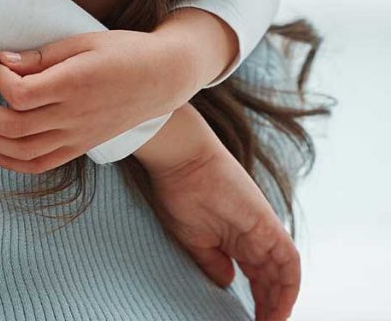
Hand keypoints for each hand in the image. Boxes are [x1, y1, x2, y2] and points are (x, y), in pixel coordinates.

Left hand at [0, 29, 197, 170]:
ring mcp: (77, 137)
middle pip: (13, 127)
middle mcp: (73, 117)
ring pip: (22, 151)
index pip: (20, 94)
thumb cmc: (121, 51)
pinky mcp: (80, 146)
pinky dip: (9, 162)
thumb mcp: (82, 42)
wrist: (162, 78)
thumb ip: (41, 56)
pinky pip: (39, 163)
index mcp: (73, 85)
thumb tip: (2, 60)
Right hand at [145, 136, 299, 320]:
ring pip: (282, 275)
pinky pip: (289, 262)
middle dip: (269, 307)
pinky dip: (289, 287)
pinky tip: (280, 308)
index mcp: (233, 239)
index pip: (254, 277)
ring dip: (280, 302)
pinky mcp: (268, 225)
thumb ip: (212, 262)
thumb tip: (228, 283)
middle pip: (270, 279)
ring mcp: (261, 230)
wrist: (181, 160)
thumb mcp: (192, 238)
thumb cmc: (178, 192)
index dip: (257, 301)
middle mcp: (252, 236)